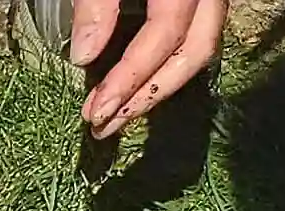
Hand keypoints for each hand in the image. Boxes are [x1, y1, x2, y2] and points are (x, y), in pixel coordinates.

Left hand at [69, 0, 225, 133]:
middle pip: (197, 49)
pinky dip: (167, 64)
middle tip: (106, 125)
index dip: (131, 76)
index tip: (96, 112)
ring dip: (160, 85)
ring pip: (201, 45)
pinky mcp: (201, 1)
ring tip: (117, 113)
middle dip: (150, 94)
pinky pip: (195, 35)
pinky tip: (136, 85)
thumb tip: (84, 57)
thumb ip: (96, 3)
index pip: (166, 33)